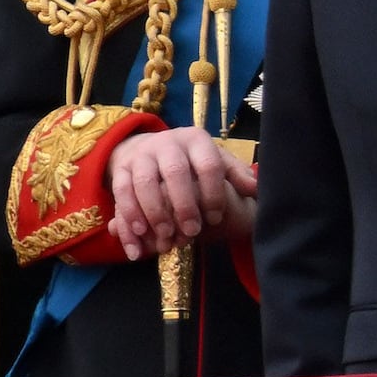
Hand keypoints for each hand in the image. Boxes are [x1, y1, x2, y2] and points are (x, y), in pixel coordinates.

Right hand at [103, 125, 253, 250]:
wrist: (150, 148)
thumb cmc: (192, 161)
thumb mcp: (216, 161)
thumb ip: (235, 175)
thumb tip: (256, 188)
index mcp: (196, 139)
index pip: (209, 165)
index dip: (213, 193)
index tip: (215, 218)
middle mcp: (167, 143)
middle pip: (175, 172)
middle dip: (184, 205)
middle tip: (191, 232)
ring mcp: (141, 155)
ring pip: (144, 183)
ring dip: (155, 212)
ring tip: (165, 237)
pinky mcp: (120, 169)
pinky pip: (121, 192)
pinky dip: (129, 215)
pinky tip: (139, 234)